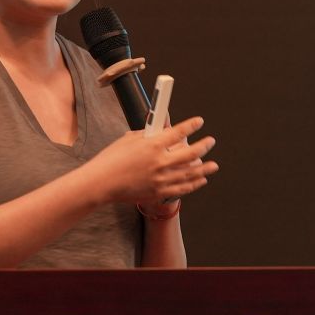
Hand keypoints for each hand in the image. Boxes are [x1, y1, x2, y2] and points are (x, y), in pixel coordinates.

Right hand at [84, 117, 217, 204]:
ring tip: (214, 165)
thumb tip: (161, 130)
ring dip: (204, 168)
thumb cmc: (111, 159)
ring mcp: (161, 179)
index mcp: (152, 145)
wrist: (101, 183)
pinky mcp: (158, 192)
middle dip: (203, 146)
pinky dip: (194, 183)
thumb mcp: (128, 139)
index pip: (178, 132)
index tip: (199, 122)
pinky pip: (182, 188)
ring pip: (190, 172)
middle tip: (210, 142)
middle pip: (190, 153)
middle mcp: (159, 162)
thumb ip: (147, 134)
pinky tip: (201, 179)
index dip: (191, 126)